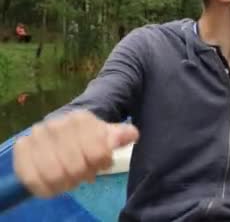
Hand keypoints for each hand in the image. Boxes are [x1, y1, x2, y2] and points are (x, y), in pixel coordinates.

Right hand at [13, 110, 138, 197]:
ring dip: (66, 183)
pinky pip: (33, 178)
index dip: (101, 163)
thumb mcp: (106, 134)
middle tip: (85, 174)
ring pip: (54, 175)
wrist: (60, 131)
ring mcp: (36, 136)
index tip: (101, 164)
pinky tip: (54, 186)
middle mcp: (55, 124)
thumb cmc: (87, 136)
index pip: (97, 152)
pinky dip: (46, 188)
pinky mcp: (21, 149)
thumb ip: (120, 135)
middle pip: (75, 167)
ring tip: (70, 180)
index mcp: (80, 119)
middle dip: (83, 175)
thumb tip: (132, 135)